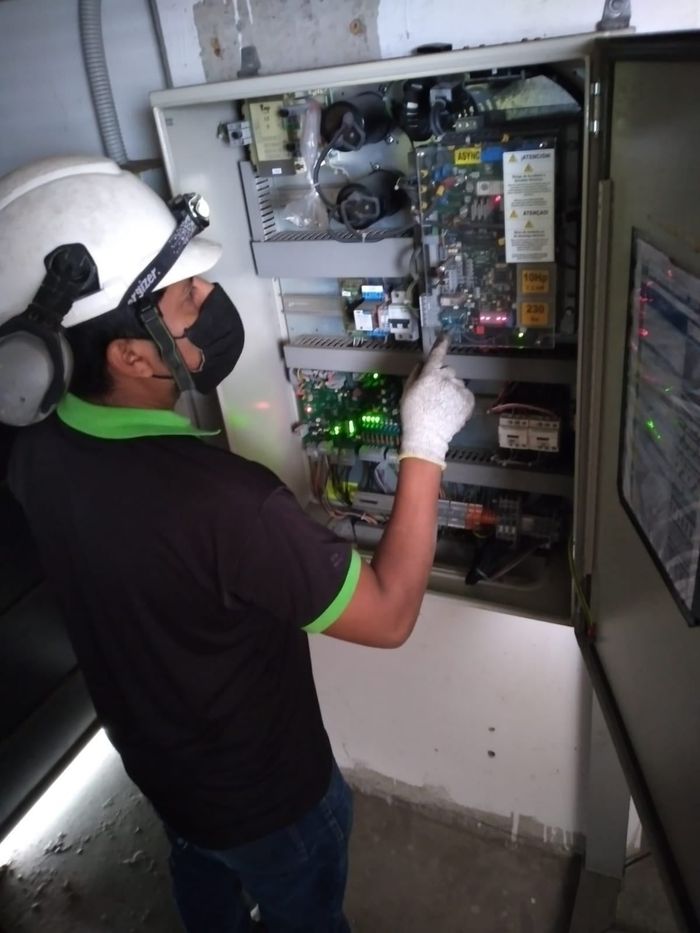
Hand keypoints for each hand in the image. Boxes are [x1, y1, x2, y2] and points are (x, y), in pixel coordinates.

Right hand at [399, 334, 474, 467]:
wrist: (427, 437)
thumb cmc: (413, 415)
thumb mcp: (407, 393)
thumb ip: (415, 375)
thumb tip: (422, 363)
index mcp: (430, 375)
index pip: (437, 355)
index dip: (441, 344)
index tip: (446, 336)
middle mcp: (447, 378)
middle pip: (448, 371)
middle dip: (443, 378)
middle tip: (436, 394)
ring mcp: (459, 389)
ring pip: (457, 384)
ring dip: (452, 391)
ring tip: (444, 407)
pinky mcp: (468, 401)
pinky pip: (466, 395)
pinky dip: (461, 400)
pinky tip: (452, 410)